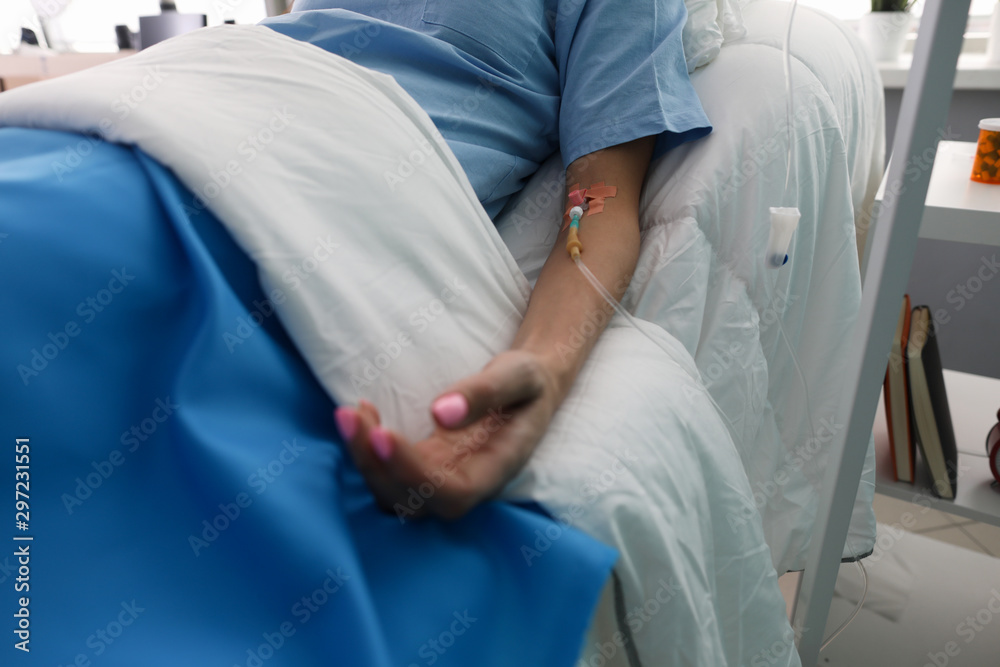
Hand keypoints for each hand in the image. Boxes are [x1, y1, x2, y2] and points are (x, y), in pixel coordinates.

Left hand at [334, 349, 562, 520]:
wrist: (529, 389)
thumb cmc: (528, 382)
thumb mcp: (518, 375)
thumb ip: (485, 392)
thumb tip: (439, 413)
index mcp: (497, 469)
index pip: (452, 492)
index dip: (413, 473)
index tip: (383, 434)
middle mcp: (468, 484)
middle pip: (413, 501)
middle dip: (375, 465)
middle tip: (350, 416)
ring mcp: (444, 478)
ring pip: (394, 493)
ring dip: (365, 460)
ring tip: (349, 414)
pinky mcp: (427, 465)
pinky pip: (390, 472)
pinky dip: (368, 449)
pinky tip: (362, 412)